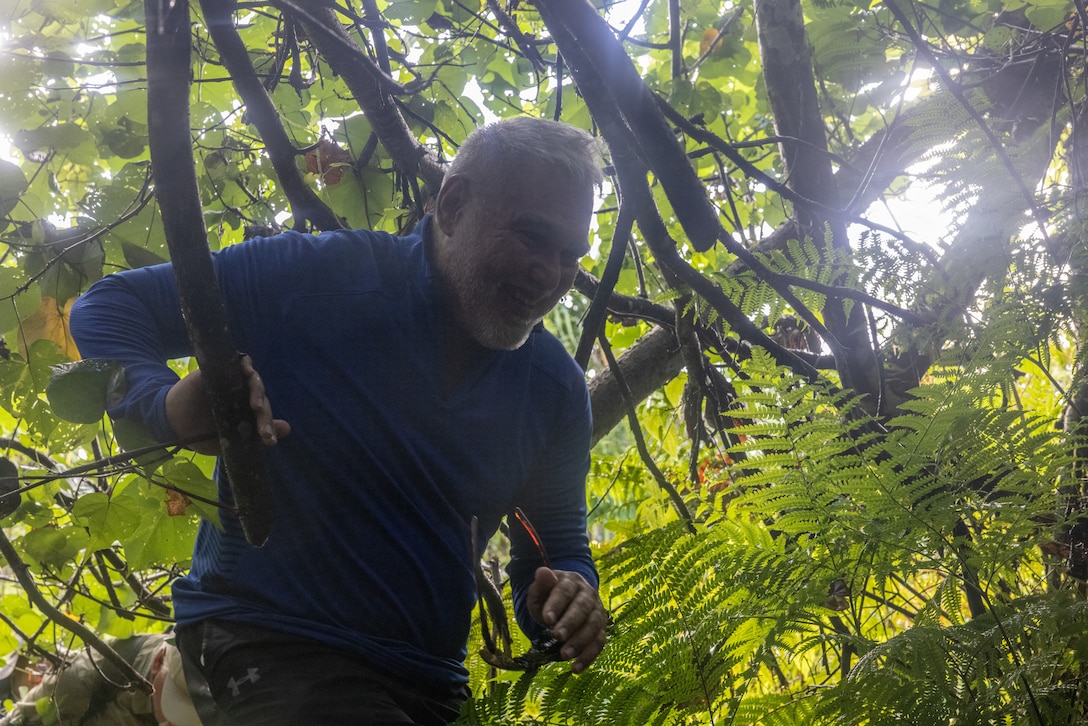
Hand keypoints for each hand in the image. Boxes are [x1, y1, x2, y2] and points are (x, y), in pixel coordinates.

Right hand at [165, 355, 289, 454]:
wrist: (172, 422)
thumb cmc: (201, 432)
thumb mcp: (229, 439)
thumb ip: (255, 433)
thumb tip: (287, 427)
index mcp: (246, 412)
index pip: (262, 415)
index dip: (267, 426)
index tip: (269, 441)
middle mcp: (243, 395)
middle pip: (260, 399)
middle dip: (264, 415)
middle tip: (263, 431)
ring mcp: (232, 382)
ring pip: (253, 381)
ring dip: (257, 391)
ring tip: (256, 407)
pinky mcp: (219, 371)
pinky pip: (236, 363)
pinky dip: (244, 364)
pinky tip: (247, 369)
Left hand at [527, 567, 606, 673]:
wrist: (567, 600)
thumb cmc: (549, 596)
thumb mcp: (541, 589)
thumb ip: (541, 584)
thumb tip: (542, 572)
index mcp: (571, 581)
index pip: (565, 591)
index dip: (556, 604)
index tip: (546, 619)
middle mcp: (588, 595)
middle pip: (582, 608)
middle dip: (571, 623)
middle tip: (557, 636)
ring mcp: (597, 612)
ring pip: (593, 626)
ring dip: (580, 641)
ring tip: (564, 655)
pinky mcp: (601, 629)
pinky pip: (599, 643)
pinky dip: (589, 656)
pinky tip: (576, 669)